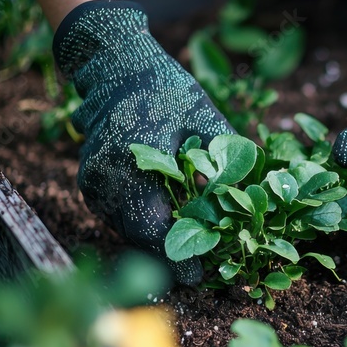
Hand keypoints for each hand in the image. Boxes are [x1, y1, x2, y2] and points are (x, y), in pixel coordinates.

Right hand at [54, 0, 232, 284]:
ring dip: (155, 245)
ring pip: (127, 231)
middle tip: (200, 277)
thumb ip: (227, 160)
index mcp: (134, 162)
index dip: (179, 258)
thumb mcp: (205, 119)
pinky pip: (118, 218)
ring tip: (188, 260)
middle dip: (170, 258)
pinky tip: (166, 232)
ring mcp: (95, 184)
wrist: (117, 69)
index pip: (154, 228)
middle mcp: (107, 179)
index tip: (202, 277)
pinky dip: (142, 228)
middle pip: (139, 238)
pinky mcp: (92, 185)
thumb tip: (254, 199)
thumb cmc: (167, 92)